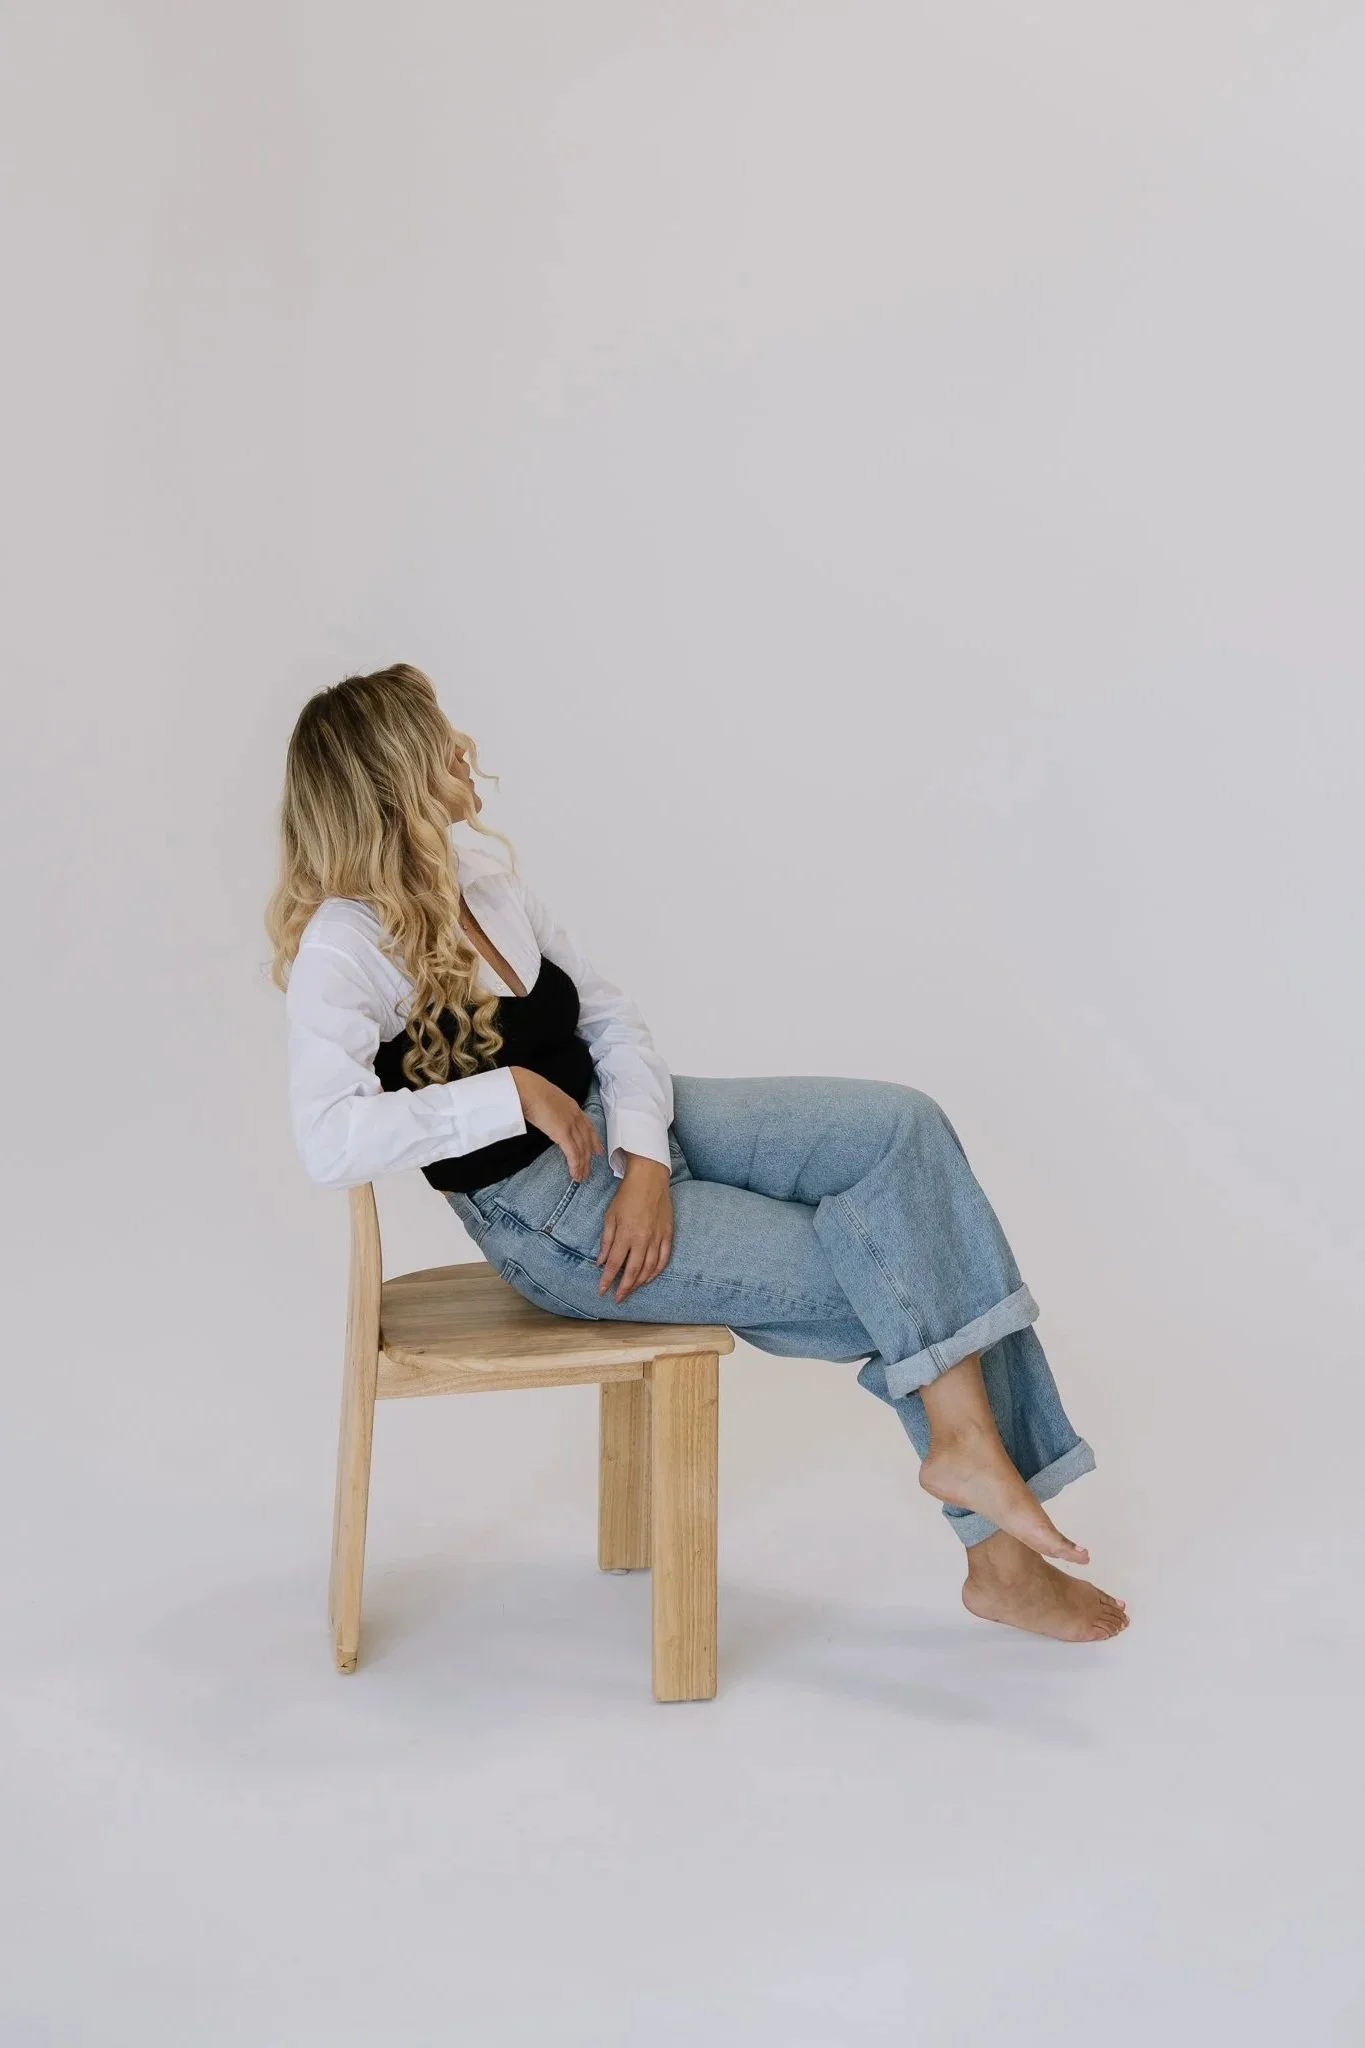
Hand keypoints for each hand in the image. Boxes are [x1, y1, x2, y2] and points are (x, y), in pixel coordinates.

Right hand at [506, 1067, 603, 1180]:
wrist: (525, 1089)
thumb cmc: (529, 1090)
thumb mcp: (547, 1098)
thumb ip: (552, 1109)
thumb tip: (547, 1116)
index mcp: (572, 1106)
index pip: (588, 1126)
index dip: (594, 1139)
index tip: (598, 1150)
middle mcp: (575, 1115)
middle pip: (587, 1140)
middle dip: (588, 1157)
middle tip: (588, 1170)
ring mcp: (570, 1124)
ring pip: (582, 1149)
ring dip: (581, 1165)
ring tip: (581, 1177)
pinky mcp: (563, 1133)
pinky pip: (573, 1153)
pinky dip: (575, 1165)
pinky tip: (575, 1174)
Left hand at [596, 1155, 672, 1304]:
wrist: (649, 1178)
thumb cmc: (626, 1196)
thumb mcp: (610, 1216)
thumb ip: (606, 1241)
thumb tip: (600, 1262)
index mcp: (626, 1234)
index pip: (615, 1264)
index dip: (607, 1280)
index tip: (601, 1291)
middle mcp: (642, 1239)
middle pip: (633, 1271)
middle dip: (624, 1288)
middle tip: (617, 1298)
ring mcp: (657, 1237)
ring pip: (649, 1268)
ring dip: (639, 1283)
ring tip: (631, 1290)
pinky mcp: (668, 1234)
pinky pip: (664, 1259)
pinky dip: (656, 1272)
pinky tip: (649, 1278)